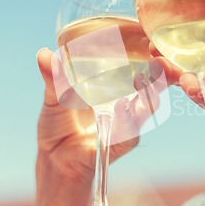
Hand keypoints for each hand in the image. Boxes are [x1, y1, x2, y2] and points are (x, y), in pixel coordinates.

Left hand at [33, 48, 157, 205]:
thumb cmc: (58, 129)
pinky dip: (128, 120)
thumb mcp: (53, 101)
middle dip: (160, 74)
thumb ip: (53, 80)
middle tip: (157, 56)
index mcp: (109, 90)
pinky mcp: (118, 144)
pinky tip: (125, 106)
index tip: (150, 42)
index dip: (149, 57)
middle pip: (150, 88)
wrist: (54, 163)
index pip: (136, 70)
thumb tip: (44, 53)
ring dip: (149, 94)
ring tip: (144, 78)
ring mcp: (123, 125)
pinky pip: (129, 133)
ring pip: (146, 109)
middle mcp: (122, 105)